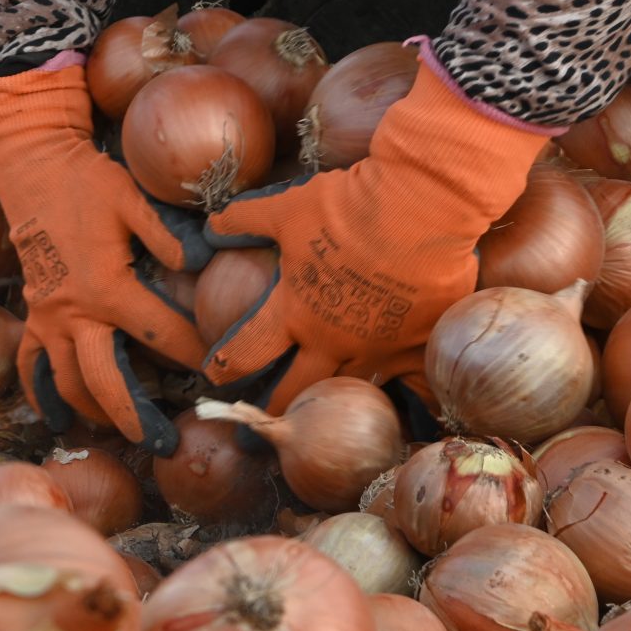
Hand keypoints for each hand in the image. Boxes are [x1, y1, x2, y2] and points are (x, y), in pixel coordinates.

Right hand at [0, 56, 209, 452]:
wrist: (32, 166)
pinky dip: (43, 396)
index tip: (217, 371)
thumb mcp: (133, 200)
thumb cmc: (88, 181)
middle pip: (106, 382)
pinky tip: (59, 419)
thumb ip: (168, 237)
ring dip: (94, 413)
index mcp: (107, 287)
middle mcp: (74, 312)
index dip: (192, 356)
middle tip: (166, 445)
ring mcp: (47, 317)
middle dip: (137, 417)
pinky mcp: (32, 314)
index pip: (161, 335)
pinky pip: (31, 366)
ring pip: (67, 384)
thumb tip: (201, 263)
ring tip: (122, 432)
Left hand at [202, 46, 554, 412]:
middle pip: (293, 393)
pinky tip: (407, 419)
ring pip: (349, 396)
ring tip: (326, 425)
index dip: (225, 366)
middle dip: (271, 410)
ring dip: (333, 408)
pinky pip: (413, 392)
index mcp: (293, 313)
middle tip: (259, 424)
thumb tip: (210, 226)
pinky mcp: (420, 349)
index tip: (215, 375)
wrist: (421, 205)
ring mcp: (377, 351)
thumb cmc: (347, 206)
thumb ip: (245, 220)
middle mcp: (331, 343)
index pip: (246, 352)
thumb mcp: (285, 208)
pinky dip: (407, 404)